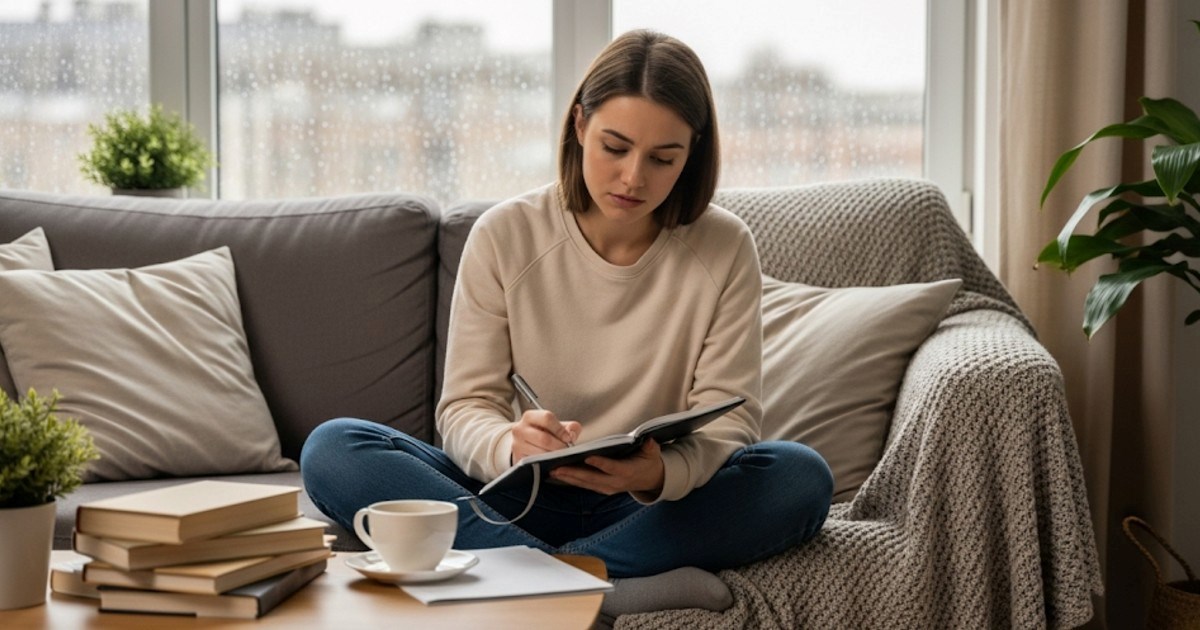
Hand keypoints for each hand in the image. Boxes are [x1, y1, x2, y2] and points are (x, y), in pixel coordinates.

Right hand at [510, 410, 581, 463]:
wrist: (524, 443)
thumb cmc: (543, 432)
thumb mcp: (556, 425)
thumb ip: (569, 427)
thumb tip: (571, 434)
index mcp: (530, 416)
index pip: (547, 418)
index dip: (560, 429)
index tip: (568, 438)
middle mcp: (520, 429)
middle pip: (544, 438)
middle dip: (559, 446)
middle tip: (566, 450)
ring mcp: (517, 445)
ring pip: (540, 453)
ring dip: (553, 456)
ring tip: (560, 456)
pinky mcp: (518, 458)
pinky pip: (535, 462)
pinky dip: (546, 463)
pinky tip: (551, 462)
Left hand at [550, 439, 665, 495]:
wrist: (650, 479)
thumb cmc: (649, 462)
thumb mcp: (653, 453)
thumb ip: (651, 447)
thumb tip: (649, 440)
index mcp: (627, 472)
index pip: (611, 468)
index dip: (599, 463)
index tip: (586, 456)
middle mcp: (615, 483)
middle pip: (591, 478)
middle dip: (573, 473)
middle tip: (557, 467)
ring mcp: (607, 488)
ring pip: (585, 483)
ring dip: (568, 478)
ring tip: (552, 471)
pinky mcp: (601, 489)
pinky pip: (584, 485)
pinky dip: (571, 481)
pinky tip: (559, 476)